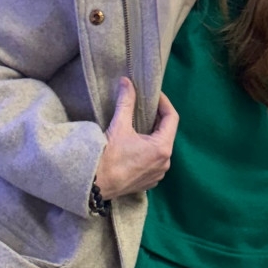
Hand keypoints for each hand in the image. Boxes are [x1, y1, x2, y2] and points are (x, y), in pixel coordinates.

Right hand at [94, 77, 178, 199]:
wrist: (95, 185)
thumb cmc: (108, 157)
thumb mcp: (119, 126)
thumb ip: (126, 102)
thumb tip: (126, 82)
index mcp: (162, 148)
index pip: (172, 118)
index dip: (164, 103)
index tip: (154, 95)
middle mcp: (165, 162)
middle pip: (167, 133)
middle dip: (157, 118)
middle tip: (145, 107)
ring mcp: (158, 174)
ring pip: (161, 147)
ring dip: (153, 135)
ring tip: (140, 125)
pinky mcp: (150, 181)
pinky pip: (155, 161)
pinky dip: (149, 150)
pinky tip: (136, 145)